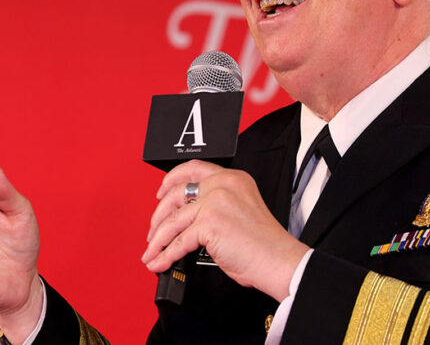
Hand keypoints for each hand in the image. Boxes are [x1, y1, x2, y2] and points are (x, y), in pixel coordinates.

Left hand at [142, 160, 308, 301]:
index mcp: (233, 178)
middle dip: (158, 216)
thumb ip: (216, 204)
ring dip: (157, 240)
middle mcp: (223, 184)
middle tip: (152, 231)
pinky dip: (165, 255)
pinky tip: (160, 261)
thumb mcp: (241, 209)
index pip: (194, 169)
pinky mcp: (209, 223)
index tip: (161, 191)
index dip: (171, 179)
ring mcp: (215, 202)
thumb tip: (186, 217)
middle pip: (176, 194)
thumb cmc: (264, 243)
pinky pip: (178, 241)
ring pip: (172, 221)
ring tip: (151, 252)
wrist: (278, 260)